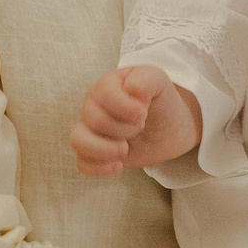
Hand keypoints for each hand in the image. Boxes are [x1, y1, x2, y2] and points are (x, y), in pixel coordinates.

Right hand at [69, 66, 201, 177]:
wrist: (169, 127)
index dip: (125, 107)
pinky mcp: (94, 153)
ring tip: (125, 149)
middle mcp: (93, 106)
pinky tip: (118, 166)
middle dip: (124, 128)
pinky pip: (82, 163)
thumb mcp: (159, 81)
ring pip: (78, 140)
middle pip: (95, 120)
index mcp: (106, 85)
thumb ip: (146, 79)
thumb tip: (131, 88)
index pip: (104, 94)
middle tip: (140, 127)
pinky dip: (99, 168)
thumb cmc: (160, 101)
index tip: (143, 113)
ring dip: (104, 149)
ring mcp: (90, 130)